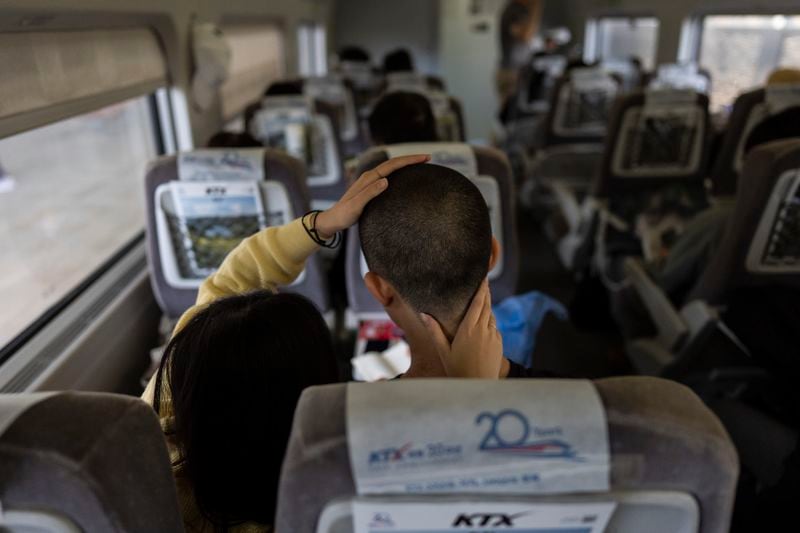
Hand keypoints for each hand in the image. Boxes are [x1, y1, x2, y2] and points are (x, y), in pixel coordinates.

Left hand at [315, 154, 429, 237]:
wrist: (333, 220)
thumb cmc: (344, 215)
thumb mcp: (357, 206)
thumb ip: (370, 193)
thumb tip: (386, 181)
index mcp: (368, 178)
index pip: (392, 165)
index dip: (409, 160)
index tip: (424, 158)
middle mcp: (370, 177)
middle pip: (393, 164)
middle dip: (410, 159)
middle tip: (428, 158)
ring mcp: (370, 182)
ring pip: (391, 169)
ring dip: (406, 165)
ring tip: (420, 164)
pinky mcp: (371, 189)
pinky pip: (389, 176)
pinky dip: (399, 173)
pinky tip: (405, 177)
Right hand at [420, 279, 503, 378]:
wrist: (478, 386)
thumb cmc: (457, 369)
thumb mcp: (443, 351)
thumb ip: (435, 332)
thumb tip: (424, 314)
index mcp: (469, 329)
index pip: (478, 303)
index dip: (482, 289)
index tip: (483, 277)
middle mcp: (483, 330)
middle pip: (487, 306)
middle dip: (486, 293)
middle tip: (485, 282)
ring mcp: (493, 336)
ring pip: (491, 317)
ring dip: (488, 308)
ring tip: (483, 301)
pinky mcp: (499, 344)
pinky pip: (494, 328)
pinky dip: (490, 323)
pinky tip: (484, 324)